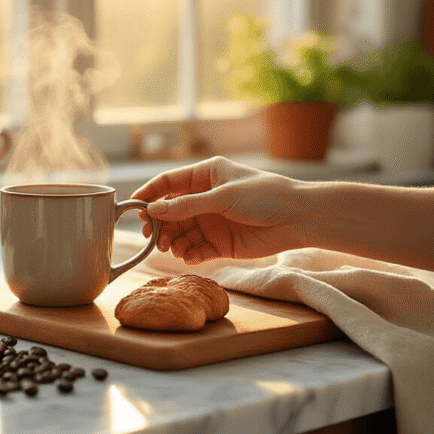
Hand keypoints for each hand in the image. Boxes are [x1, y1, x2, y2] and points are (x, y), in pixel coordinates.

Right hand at [132, 157, 306, 263]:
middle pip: (170, 211)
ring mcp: (212, 221)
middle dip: (160, 224)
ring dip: (173, 241)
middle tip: (152, 237)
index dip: (149, 194)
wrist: (299, 219)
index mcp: (205, 176)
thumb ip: (186, 206)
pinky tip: (189, 257)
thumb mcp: (222, 197)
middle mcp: (205, 198)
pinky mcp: (221, 243)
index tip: (134, 208)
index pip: (168, 182)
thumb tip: (153, 209)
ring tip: (173, 249)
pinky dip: (189, 254)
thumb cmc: (265, 196)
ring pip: (181, 232)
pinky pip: (196, 250)